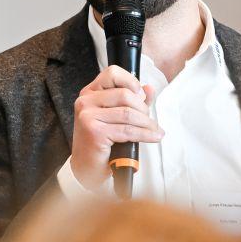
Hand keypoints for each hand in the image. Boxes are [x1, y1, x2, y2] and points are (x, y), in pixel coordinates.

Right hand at [70, 65, 162, 187]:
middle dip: (143, 109)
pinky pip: (128, 130)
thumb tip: (149, 88)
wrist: (87, 168)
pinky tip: (154, 137)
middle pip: (125, 94)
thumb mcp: (117, 117)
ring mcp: (87, 116)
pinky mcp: (94, 132)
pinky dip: (145, 134)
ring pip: (128, 113)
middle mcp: (85, 101)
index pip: (112, 73)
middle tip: (150, 121)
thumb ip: (133, 101)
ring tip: (155, 131)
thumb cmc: (102, 142)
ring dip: (147, 123)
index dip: (132, 82)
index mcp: (89, 93)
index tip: (142, 96)